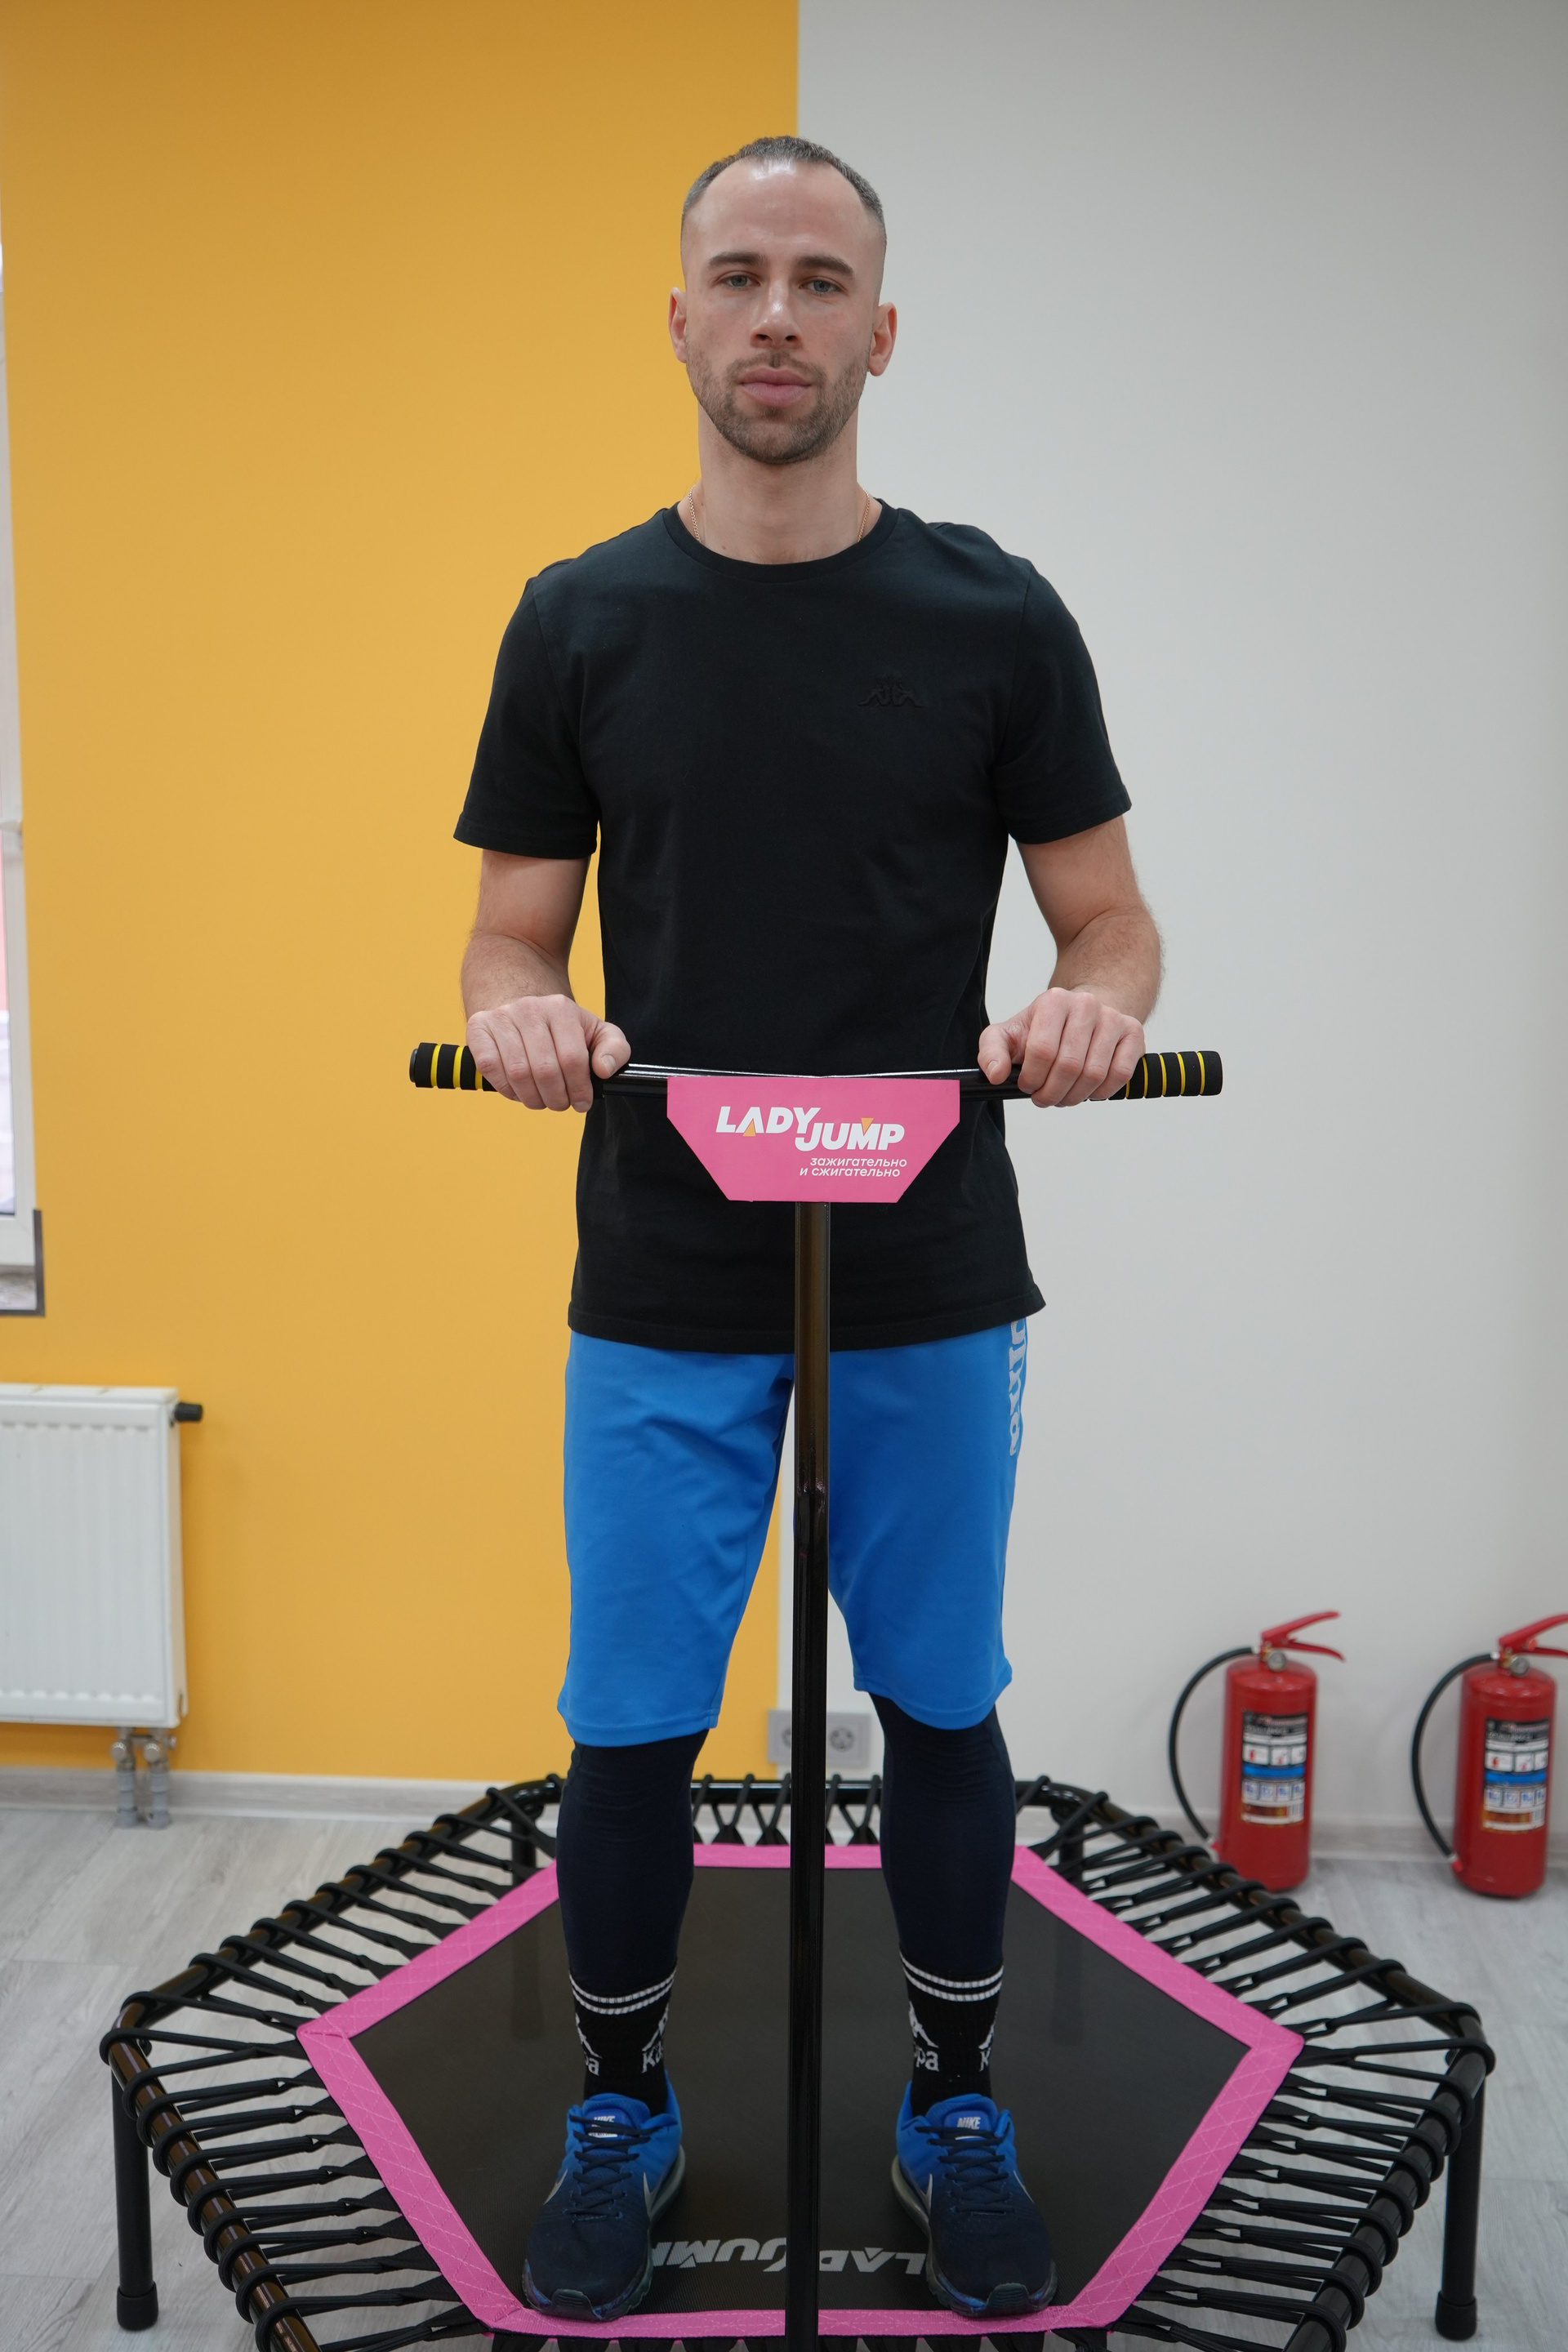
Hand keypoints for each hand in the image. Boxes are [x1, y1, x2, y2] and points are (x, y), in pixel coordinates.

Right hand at [466, 995, 629, 1111]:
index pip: (573, 1059)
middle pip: (545, 1070)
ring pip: (518, 1073)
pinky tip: (518, 1090)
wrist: (520, 1008)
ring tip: (541, 1100)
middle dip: (556, 1098)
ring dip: (532, 1098)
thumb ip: (614, 1049)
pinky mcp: (478, 1029)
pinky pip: (491, 1069)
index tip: (582, 1103)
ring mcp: (501, 1017)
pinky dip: (506, 1089)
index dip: (579, 1089)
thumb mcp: (595, 1032)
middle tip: (560, 1104)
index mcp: (561, 1008)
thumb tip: (603, 1070)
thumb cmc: (562, 1028)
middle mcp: (529, 1008)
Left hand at [977, 988, 1145, 1105]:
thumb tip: (996, 1075)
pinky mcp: (1133, 1033)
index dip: (1032, 1079)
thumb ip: (992, 1052)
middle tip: (1045, 1098)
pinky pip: (1120, 1074)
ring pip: (1094, 1074)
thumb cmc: (1044, 1028)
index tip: (1027, 1086)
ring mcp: (1113, 1018)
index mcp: (1053, 1001)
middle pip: (1069, 1066)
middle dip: (1052, 1093)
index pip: (1042, 1051)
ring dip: (1075, 1096)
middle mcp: (1086, 1005)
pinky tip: (1088, 1090)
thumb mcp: (1010, 1034)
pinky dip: (1101, 1092)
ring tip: (1064, 1095)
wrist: (1084, 1013)